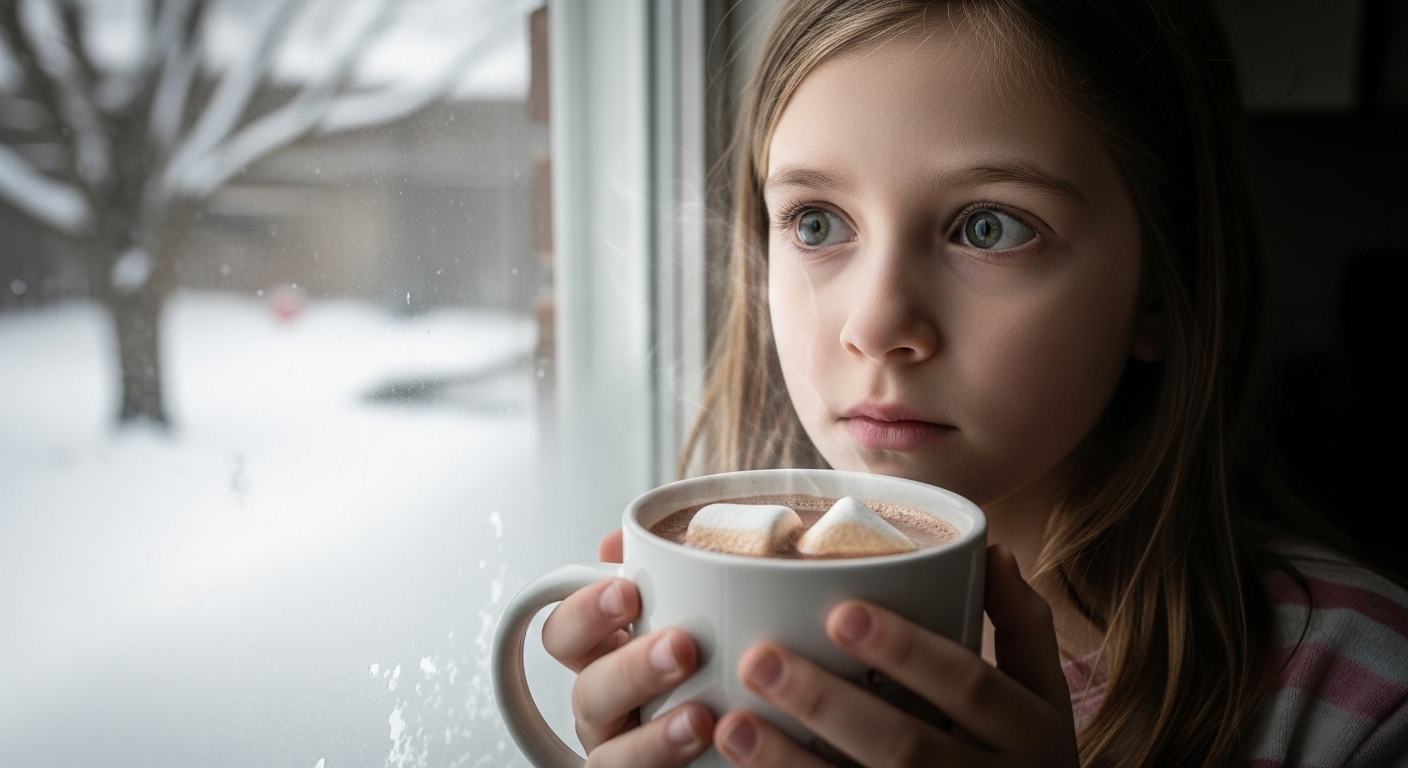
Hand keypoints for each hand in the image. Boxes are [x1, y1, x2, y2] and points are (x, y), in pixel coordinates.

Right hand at [541, 529, 713, 766]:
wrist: (759, 714)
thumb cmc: (713, 649)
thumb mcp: (694, 598)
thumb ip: (663, 567)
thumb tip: (623, 538)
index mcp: (604, 652)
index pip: (564, 632)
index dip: (584, 613)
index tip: (629, 592)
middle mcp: (604, 704)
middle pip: (586, 692)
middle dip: (629, 669)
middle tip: (681, 646)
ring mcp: (622, 749)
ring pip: (608, 756)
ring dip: (651, 737)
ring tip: (701, 717)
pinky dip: (666, 767)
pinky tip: (706, 751)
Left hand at [713, 544, 1076, 766]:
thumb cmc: (1029, 756)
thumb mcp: (1045, 696)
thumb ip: (1022, 624)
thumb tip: (991, 549)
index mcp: (1028, 732)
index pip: (969, 686)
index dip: (907, 650)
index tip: (840, 612)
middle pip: (904, 746)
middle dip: (827, 704)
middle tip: (759, 659)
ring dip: (792, 764)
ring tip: (733, 726)